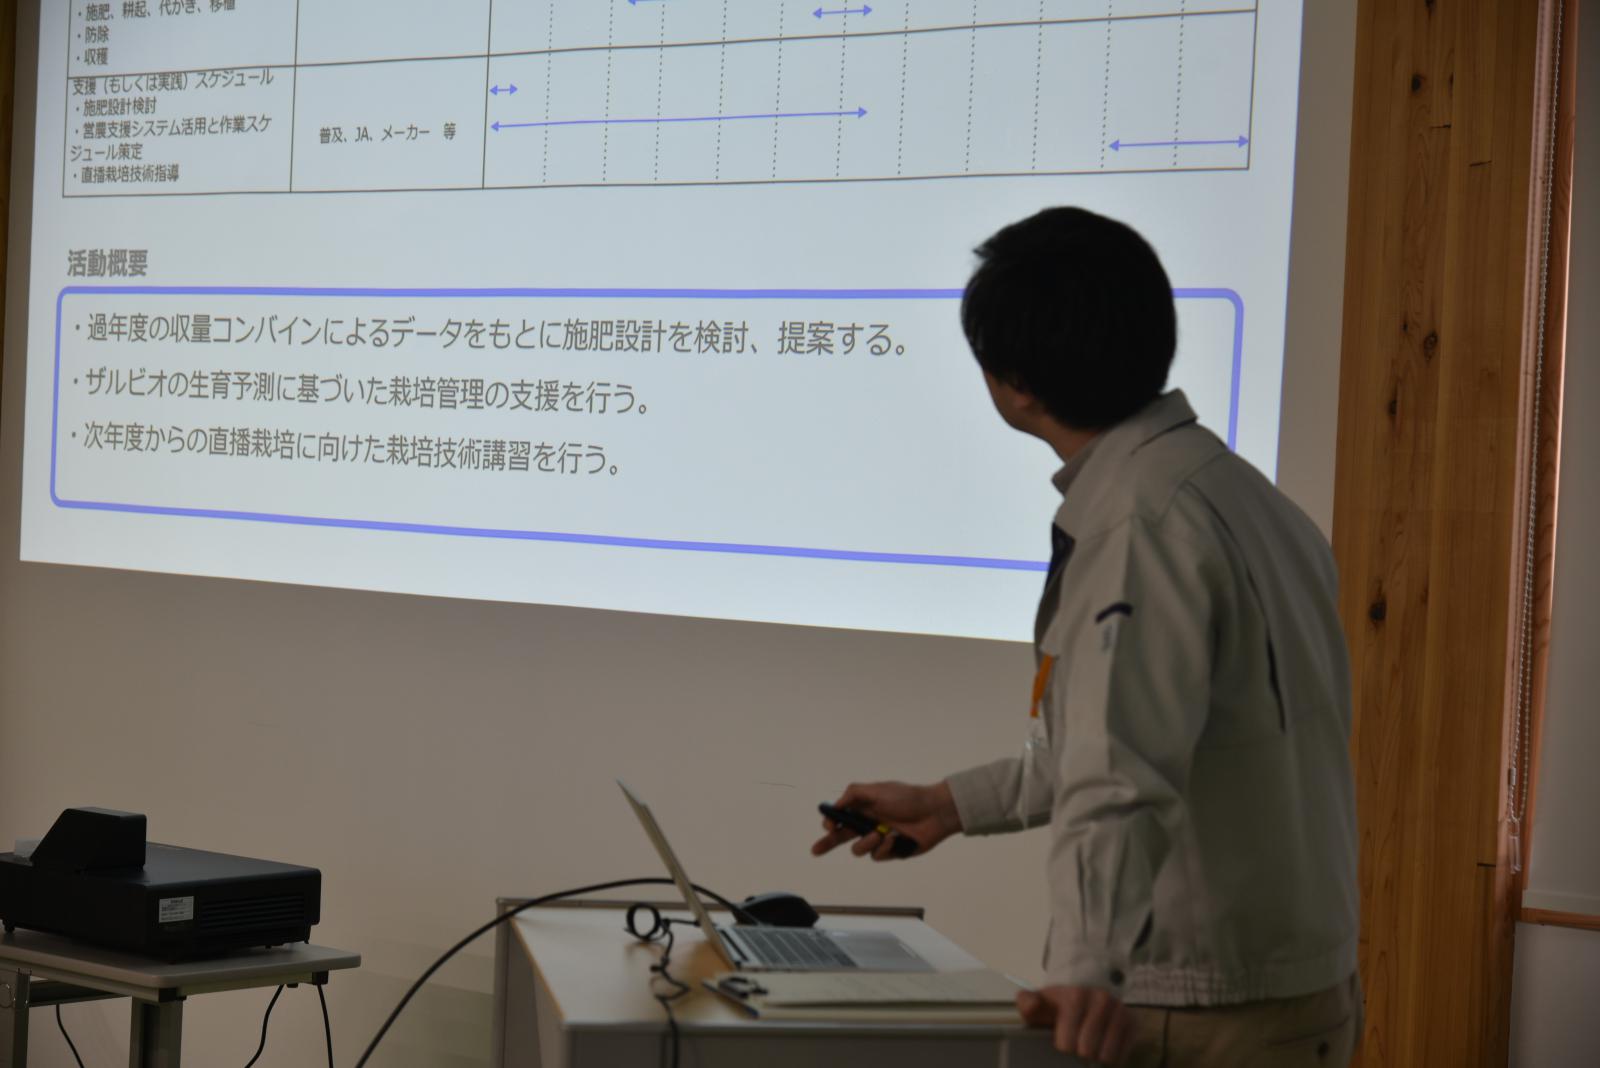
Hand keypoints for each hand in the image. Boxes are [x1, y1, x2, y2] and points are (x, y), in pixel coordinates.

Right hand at [810, 781, 962, 860]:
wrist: (934, 813)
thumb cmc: (907, 798)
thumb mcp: (877, 790)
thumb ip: (853, 794)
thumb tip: (835, 805)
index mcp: (863, 807)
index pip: (840, 817)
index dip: (830, 823)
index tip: (828, 827)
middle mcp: (868, 823)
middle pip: (842, 837)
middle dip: (827, 843)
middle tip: (815, 850)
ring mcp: (879, 838)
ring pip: (860, 849)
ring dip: (868, 842)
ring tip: (881, 833)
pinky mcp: (891, 851)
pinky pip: (878, 855)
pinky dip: (885, 847)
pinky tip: (895, 838)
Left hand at [1016, 986, 1132, 1064]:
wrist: (1085, 993)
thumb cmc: (1058, 1004)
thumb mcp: (1039, 1002)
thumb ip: (1027, 1003)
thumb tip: (1031, 1007)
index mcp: (1076, 996)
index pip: (1068, 1042)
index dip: (1063, 1047)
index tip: (1061, 1042)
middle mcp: (1101, 1000)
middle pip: (1087, 1050)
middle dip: (1079, 1053)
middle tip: (1077, 1047)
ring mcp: (1119, 1011)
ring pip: (1106, 1055)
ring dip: (1096, 1058)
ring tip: (1090, 1049)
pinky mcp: (1133, 1023)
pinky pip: (1122, 1055)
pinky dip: (1112, 1058)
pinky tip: (1104, 1049)